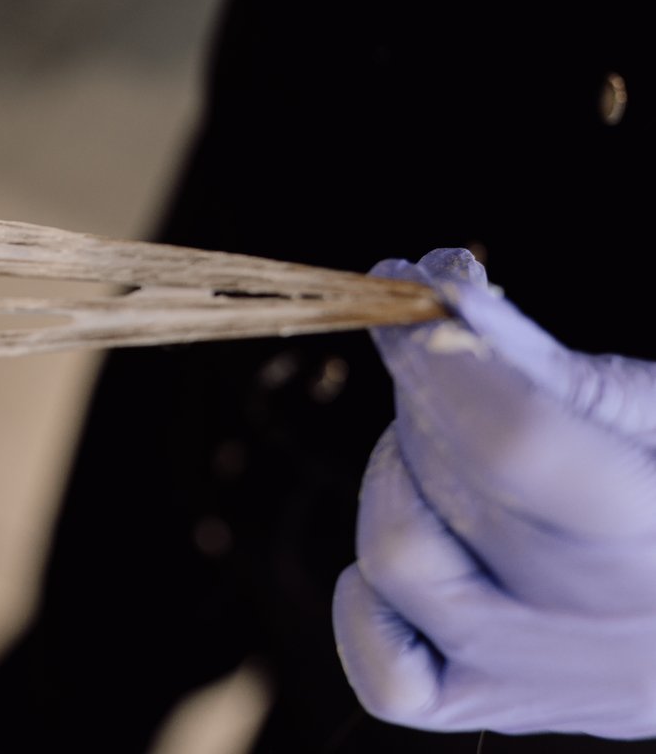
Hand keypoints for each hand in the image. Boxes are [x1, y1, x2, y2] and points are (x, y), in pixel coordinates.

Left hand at [334, 248, 655, 737]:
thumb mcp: (655, 409)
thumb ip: (546, 362)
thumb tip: (437, 289)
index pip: (515, 442)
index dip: (444, 354)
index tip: (411, 289)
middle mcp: (600, 625)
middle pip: (449, 483)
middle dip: (426, 390)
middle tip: (446, 357)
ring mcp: (536, 678)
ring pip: (395, 558)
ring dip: (399, 476)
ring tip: (452, 453)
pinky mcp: (483, 706)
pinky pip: (380, 665)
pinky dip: (368, 595)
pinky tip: (420, 540)